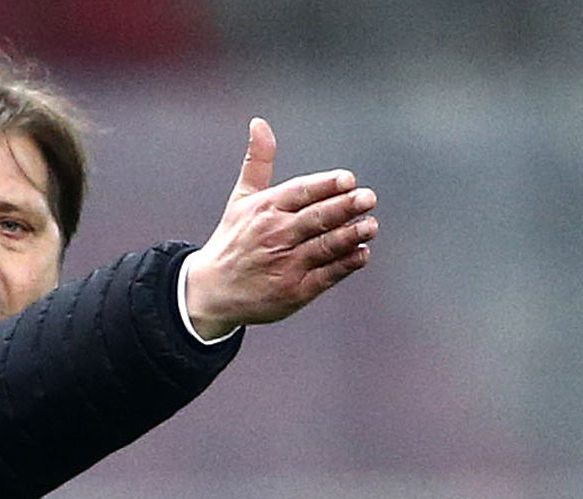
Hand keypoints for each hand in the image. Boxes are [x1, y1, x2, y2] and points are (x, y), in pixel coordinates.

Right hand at [182, 118, 376, 339]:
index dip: (325, 186)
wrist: (212, 291)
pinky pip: (325, 276)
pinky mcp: (294, 291)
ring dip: (349, 236)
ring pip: (323, 247)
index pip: (299, 192)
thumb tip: (260, 123)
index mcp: (264, 209)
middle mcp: (275, 235)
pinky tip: (361, 254)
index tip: (348, 179)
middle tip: (368, 197)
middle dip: (344, 207)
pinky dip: (345, 265)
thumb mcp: (240, 199)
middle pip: (315, 219)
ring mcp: (286, 264)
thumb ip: (258, 162)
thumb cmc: (233, 240)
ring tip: (370, 226)